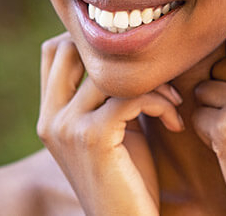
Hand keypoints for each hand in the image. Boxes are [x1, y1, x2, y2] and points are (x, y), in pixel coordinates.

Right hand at [36, 32, 183, 215]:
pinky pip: (133, 95)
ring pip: (113, 72)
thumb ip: (110, 95)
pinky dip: (162, 102)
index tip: (139, 65)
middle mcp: (51, 118)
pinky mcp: (92, 137)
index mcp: (50, 115)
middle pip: (76, 50)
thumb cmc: (130, 180)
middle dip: (124, 57)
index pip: (56, 50)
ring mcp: (67, 127)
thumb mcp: (114, 129)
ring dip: (155, 82)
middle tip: (160, 80)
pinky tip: (175, 123)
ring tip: (173, 104)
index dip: (97, 45)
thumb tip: (133, 54)